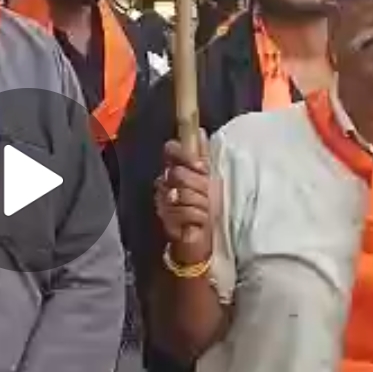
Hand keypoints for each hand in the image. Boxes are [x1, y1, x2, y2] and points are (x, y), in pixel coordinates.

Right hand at [154, 133, 217, 262]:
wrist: (200, 240)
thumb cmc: (206, 208)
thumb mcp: (210, 180)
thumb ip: (202, 156)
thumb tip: (200, 131)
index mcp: (174, 170)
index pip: (171, 150)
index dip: (186, 155)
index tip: (203, 168)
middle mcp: (164, 183)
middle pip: (177, 173)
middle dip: (199, 186)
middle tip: (208, 196)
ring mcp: (162, 202)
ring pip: (181, 193)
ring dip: (201, 204)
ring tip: (206, 212)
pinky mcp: (165, 220)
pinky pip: (182, 212)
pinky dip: (197, 217)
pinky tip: (200, 222)